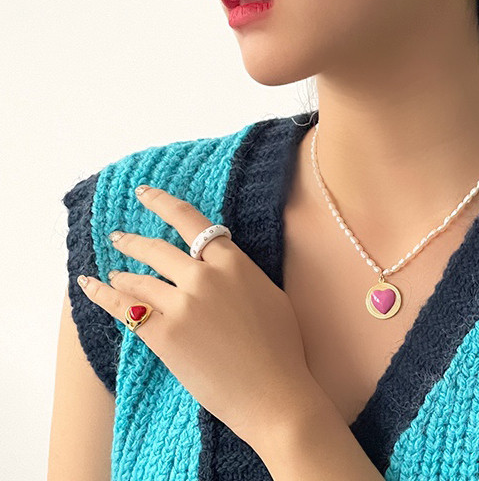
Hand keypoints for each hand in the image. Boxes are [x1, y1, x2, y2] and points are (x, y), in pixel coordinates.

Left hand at [76, 184, 315, 442]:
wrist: (273, 392)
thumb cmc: (280, 346)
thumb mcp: (269, 293)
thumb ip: (241, 272)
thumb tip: (223, 265)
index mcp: (233, 261)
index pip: (191, 221)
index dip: (163, 203)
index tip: (144, 193)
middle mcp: (204, 275)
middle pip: (157, 249)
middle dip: (132, 241)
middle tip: (117, 236)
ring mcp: (182, 304)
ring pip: (139, 279)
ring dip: (121, 273)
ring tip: (111, 272)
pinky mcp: (165, 335)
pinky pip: (127, 310)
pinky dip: (104, 295)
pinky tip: (91, 286)